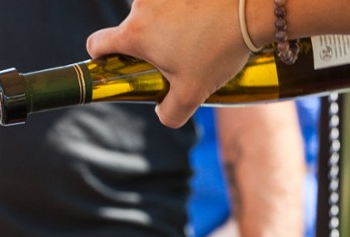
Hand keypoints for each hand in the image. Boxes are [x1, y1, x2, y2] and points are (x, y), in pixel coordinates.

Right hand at [86, 0, 251, 127]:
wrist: (253, 8)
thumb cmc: (218, 49)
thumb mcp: (194, 93)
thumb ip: (170, 113)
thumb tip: (161, 112)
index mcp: (135, 34)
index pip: (96, 44)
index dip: (100, 56)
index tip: (117, 63)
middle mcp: (141, 6)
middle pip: (132, 28)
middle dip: (148, 43)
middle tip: (175, 56)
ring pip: (155, 10)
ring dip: (168, 22)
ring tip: (199, 36)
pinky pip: (174, 0)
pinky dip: (185, 7)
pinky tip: (206, 18)